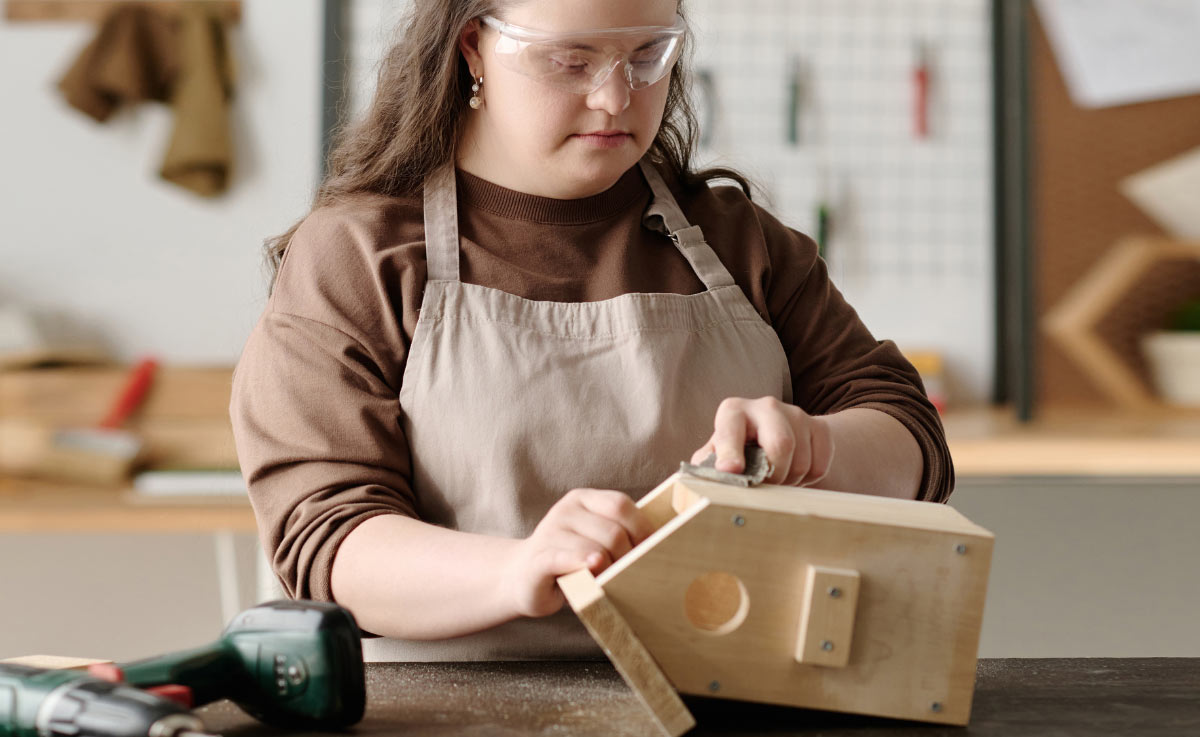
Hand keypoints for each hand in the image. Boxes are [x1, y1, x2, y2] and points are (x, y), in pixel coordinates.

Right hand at [501, 489, 655, 618]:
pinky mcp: (538, 558)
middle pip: (613, 531)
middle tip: (628, 574)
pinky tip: (591, 567)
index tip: (651, 551)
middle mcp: (565, 510)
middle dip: (628, 557)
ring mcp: (549, 532)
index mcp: (583, 500)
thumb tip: (664, 541)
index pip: (621, 504)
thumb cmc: (571, 561)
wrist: (521, 577)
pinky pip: (564, 557)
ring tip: (607, 580)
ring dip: (609, 570)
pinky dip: (581, 561)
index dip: (643, 529)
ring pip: (595, 549)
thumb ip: (619, 533)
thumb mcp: (595, 538)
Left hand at [690, 396, 834, 486]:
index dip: (731, 452)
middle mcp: (766, 406)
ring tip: (776, 478)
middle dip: (774, 474)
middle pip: (781, 444)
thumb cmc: (737, 449)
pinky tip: (793, 473)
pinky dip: (807, 479)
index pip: (731, 431)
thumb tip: (703, 482)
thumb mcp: (716, 453)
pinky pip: (819, 465)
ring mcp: (796, 414)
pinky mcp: (820, 427)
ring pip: (802, 460)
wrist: (777, 434)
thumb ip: (707, 465)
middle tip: (765, 485)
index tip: (732, 471)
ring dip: (789, 481)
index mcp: (733, 411)